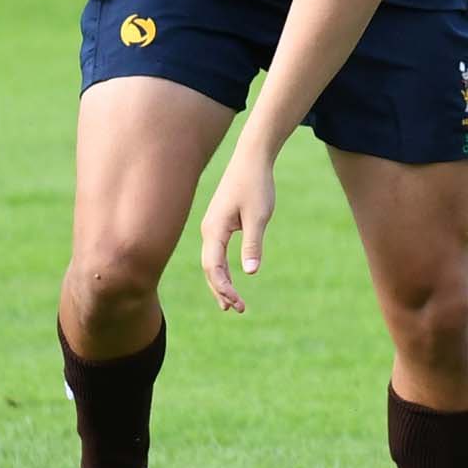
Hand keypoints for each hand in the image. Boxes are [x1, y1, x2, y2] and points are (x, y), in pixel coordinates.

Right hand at [199, 152, 276, 313]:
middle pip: (209, 268)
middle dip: (221, 290)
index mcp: (214, 229)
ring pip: (212, 262)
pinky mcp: (220, 224)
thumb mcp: (259, 216)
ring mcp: (212, 227)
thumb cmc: (256, 185)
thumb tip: (250, 271)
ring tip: (232, 304)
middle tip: (237, 310)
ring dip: (221, 283)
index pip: (213, 267)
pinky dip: (222, 270)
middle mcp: (208, 230)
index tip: (237, 303)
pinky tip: (230, 280)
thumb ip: (253, 243)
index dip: (223, 288)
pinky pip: (217, 253)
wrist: (252, 158)